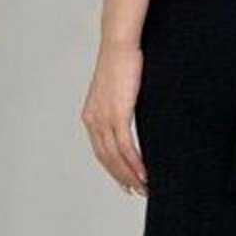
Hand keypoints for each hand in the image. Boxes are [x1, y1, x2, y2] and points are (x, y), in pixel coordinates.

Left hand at [82, 40, 147, 195]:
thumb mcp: (119, 89)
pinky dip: (135, 163)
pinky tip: (145, 173)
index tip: (125, 182)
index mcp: (91, 116)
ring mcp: (104, 118)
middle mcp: (93, 120)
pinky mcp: (117, 114)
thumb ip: (121, 105)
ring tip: (144, 187)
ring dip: (130, 175)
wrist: (120, 44)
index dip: (113, 169)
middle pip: (106, 159)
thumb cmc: (122, 62)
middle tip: (137, 191)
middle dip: (122, 177)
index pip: (100, 151)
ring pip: (115, 157)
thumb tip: (132, 114)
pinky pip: (125, 146)